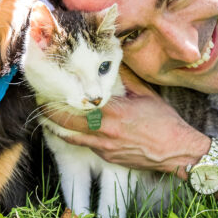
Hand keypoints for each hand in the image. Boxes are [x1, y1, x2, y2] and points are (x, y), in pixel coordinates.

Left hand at [45, 66, 210, 179]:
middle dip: (49, 114)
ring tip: (46, 117)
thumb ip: (125, 77)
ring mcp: (104, 147)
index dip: (58, 99)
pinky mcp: (107, 157)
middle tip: (39, 104)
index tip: (47, 90)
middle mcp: (104, 131)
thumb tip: (113, 60)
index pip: (76, 104)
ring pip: (71, 137)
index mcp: (112, 112)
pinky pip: (86, 145)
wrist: (177, 152)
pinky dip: (77, 136)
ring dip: (58, 127)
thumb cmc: (164, 121)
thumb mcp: (145, 94)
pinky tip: (72, 129)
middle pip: (66, 123)